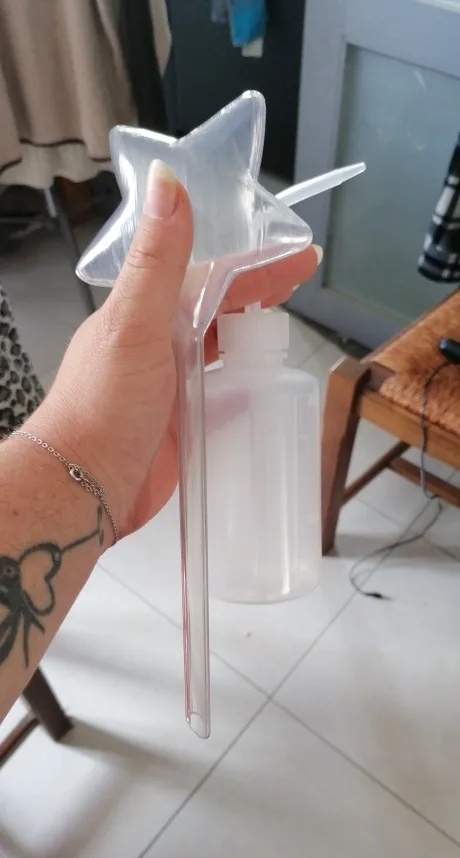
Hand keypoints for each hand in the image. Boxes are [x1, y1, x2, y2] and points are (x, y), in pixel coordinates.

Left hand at [32, 162, 319, 538]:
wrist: (82, 486)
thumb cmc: (103, 405)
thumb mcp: (135, 323)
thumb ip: (157, 258)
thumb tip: (168, 180)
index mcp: (148, 313)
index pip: (212, 276)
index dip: (256, 264)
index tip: (299, 255)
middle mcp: (158, 345)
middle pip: (218, 309)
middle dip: (257, 293)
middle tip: (300, 284)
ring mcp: (169, 387)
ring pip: (218, 351)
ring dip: (250, 337)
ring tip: (286, 331)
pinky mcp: (180, 427)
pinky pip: (218, 398)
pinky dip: (240, 389)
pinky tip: (261, 388)